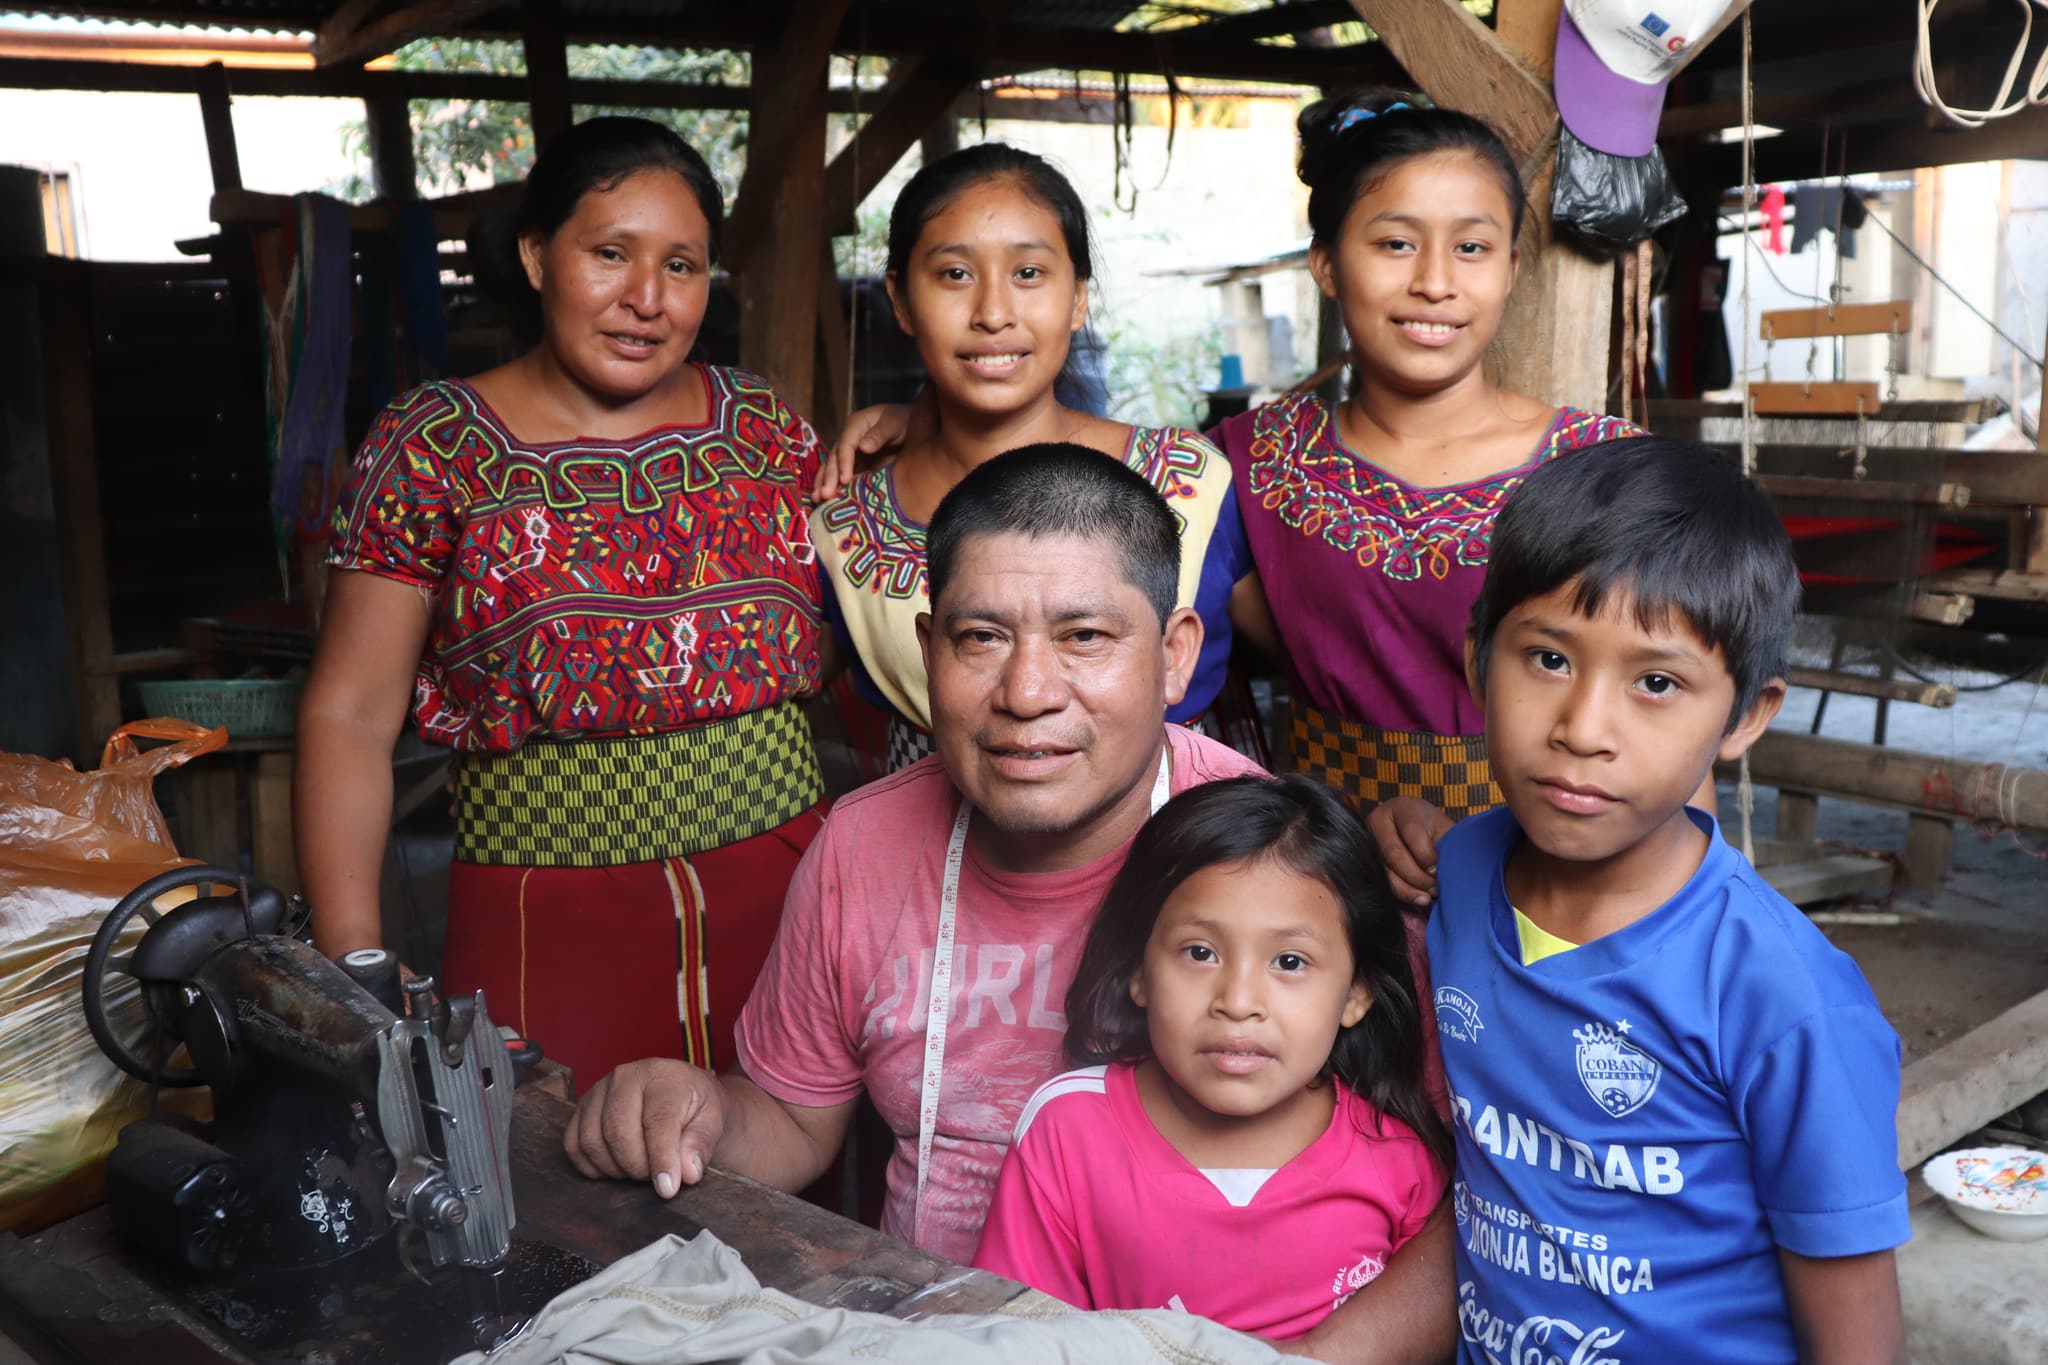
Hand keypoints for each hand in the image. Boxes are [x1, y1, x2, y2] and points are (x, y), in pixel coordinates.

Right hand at [563, 1058, 725, 1198]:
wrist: (681, 1096)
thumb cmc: (696, 1108)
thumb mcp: (712, 1122)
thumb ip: (700, 1145)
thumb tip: (686, 1172)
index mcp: (662, 1076)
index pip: (657, 1121)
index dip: (661, 1159)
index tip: (668, 1188)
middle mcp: (625, 1076)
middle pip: (618, 1132)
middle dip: (637, 1167)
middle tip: (656, 1176)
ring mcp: (598, 1090)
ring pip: (592, 1141)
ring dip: (615, 1168)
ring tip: (640, 1169)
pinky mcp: (581, 1108)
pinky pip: (574, 1145)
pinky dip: (592, 1165)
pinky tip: (616, 1167)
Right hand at [815, 402, 910, 499]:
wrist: (912, 426)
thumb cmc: (904, 421)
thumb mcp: (894, 423)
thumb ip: (880, 434)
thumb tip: (863, 447)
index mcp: (856, 425)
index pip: (846, 444)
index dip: (843, 461)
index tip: (844, 479)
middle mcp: (848, 438)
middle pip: (835, 457)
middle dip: (829, 476)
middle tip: (825, 495)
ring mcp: (850, 453)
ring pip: (832, 467)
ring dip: (824, 483)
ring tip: (818, 499)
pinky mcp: (855, 465)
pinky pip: (841, 476)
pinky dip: (833, 487)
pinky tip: (826, 501)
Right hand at [1366, 796, 1453, 908]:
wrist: (1421, 835)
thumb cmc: (1437, 833)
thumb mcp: (1444, 832)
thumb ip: (1447, 847)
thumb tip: (1443, 872)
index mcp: (1403, 808)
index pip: (1412, 831)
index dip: (1427, 855)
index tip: (1438, 868)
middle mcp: (1378, 821)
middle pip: (1394, 854)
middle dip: (1417, 876)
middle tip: (1435, 887)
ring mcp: (1367, 842)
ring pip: (1385, 872)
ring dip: (1410, 889)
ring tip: (1428, 895)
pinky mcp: (1366, 863)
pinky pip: (1382, 884)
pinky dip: (1402, 895)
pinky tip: (1417, 898)